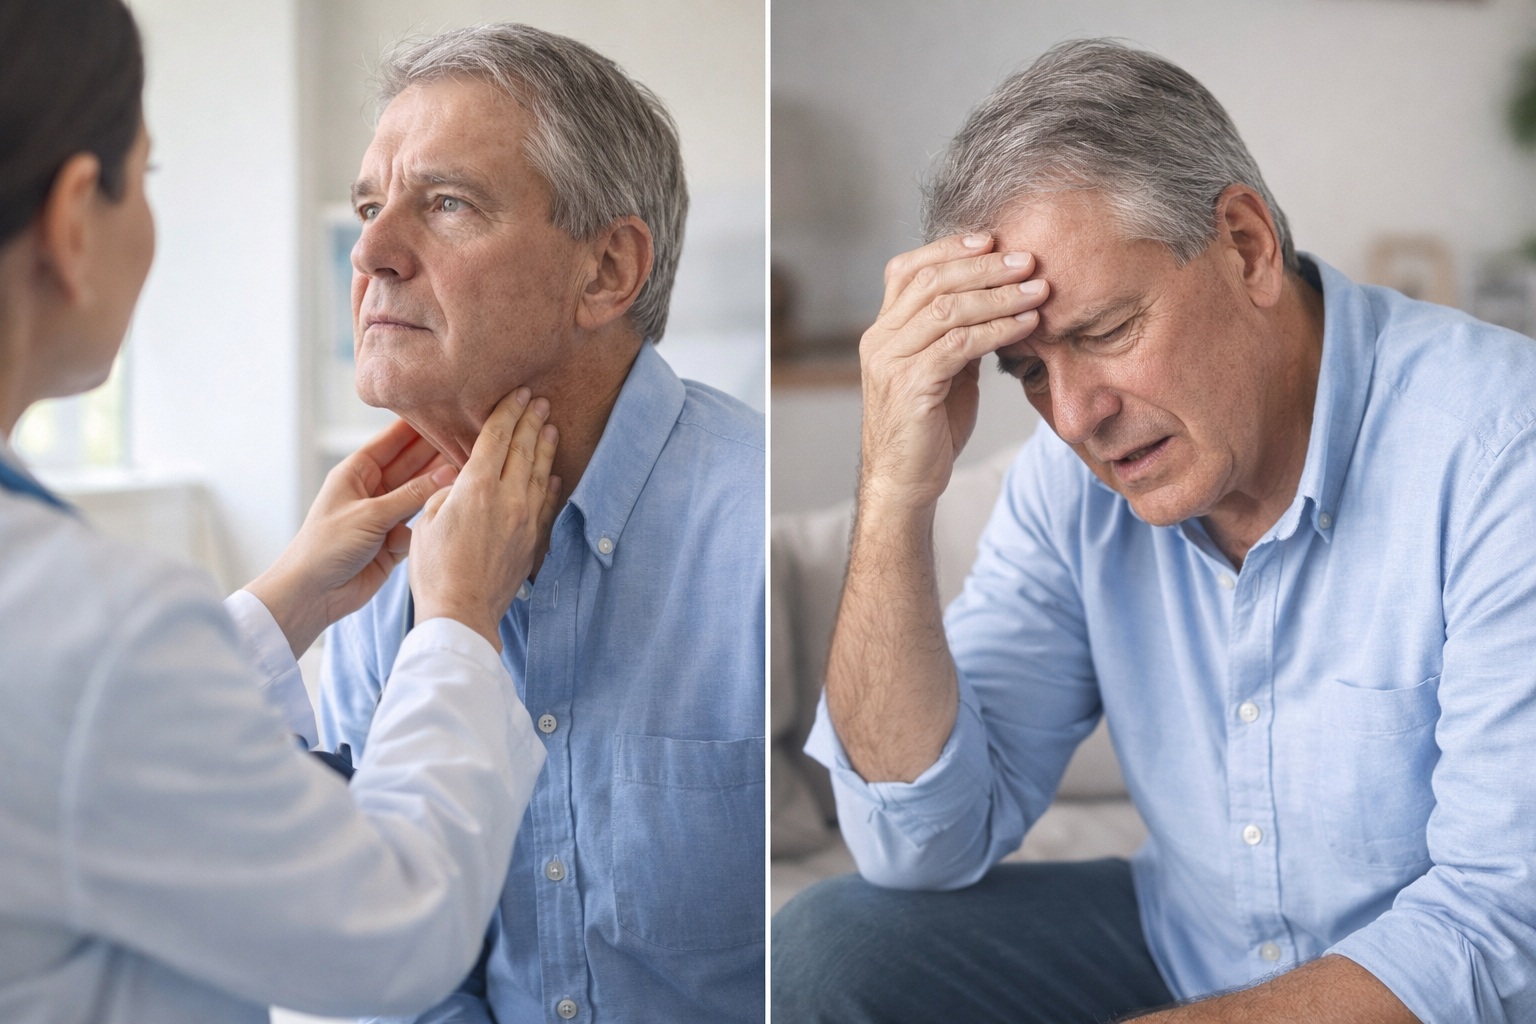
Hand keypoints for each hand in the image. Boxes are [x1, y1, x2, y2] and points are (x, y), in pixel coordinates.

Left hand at [248, 419, 459, 656]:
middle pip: (411, 464)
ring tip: (471, 471)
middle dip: (437, 454)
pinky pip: (419, 523)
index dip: (419, 426)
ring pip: (419, 494)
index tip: (449, 412)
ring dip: (438, 487)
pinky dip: (429, 520)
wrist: (313, 594)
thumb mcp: (370, 515)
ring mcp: (384, 515)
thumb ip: (411, 495)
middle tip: (471, 440)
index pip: (393, 441)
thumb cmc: (326, 547)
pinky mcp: (393, 541)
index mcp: (356, 472)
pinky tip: (450, 511)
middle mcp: (372, 490)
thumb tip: (449, 473)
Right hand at [408, 388, 561, 650]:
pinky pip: (546, 503)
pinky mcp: (533, 540)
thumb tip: (462, 482)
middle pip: (523, 449)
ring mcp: (525, 519)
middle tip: (540, 400)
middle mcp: (508, 498)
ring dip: (545, 446)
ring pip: (539, 473)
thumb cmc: (435, 570)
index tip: (519, 393)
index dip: (508, 412)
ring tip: (551, 426)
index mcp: (477, 487)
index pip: (496, 437)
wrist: (462, 613)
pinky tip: (554, 474)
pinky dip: (550, 484)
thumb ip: (447, 493)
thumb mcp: (428, 521)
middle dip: (532, 421)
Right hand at [858, 232, 1047, 511]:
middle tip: (1028, 259)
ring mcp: (890, 362)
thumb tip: (996, 301)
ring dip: (999, 295)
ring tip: (1038, 289)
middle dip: (984, 266)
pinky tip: (1027, 324)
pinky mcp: (909, 386)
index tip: (993, 238)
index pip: (907, 270)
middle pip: (930, 281)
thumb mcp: (942, 372)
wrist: (905, 483)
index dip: (949, 248)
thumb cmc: (928, 429)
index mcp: (883, 331)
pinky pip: (958, 345)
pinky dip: (997, 329)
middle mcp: (879, 340)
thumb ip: (956, 336)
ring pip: (946, 308)